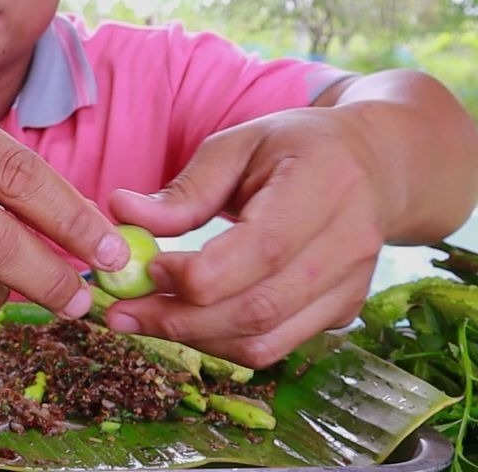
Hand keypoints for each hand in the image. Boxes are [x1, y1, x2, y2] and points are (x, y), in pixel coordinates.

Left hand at [100, 105, 390, 367]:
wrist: (373, 167)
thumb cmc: (294, 149)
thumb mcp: (238, 146)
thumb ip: (185, 188)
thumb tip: (121, 211)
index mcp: (323, 186)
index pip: (262, 250)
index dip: (198, 273)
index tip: (146, 268)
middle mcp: (347, 244)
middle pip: (258, 308)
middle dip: (179, 319)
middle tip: (120, 313)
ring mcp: (349, 287)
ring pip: (264, 341)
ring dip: (193, 339)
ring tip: (141, 320)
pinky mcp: (340, 313)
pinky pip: (273, 346)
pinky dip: (219, 343)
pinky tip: (182, 323)